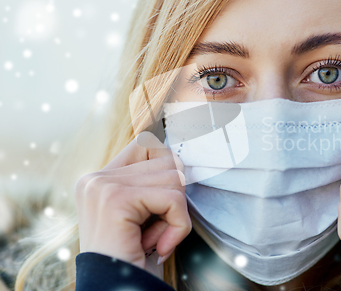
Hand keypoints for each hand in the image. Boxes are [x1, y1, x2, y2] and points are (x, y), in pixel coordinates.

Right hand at [75, 131, 190, 270]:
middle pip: (166, 160)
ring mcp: (103, 186)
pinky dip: (179, 226)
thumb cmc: (134, 259)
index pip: (146, 144)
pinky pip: (173, 200)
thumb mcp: (142, 215)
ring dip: (176, 216)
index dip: (168, 166)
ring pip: (174, 179)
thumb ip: (152, 184)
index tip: (167, 200)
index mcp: (98, 179)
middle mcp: (96, 178)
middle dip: (175, 198)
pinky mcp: (116, 199)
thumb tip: (181, 160)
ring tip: (155, 238)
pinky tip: (160, 246)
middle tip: (159, 229)